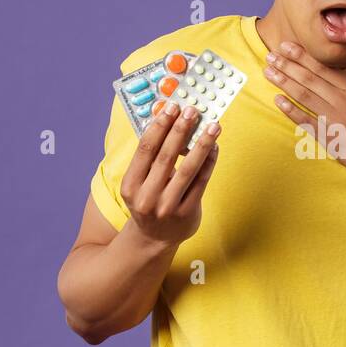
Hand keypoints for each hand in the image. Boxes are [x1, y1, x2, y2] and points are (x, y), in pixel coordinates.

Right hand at [119, 102, 220, 245]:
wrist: (154, 238)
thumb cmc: (149, 199)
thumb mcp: (140, 181)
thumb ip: (151, 157)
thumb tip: (168, 121)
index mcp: (130, 186)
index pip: (145, 150)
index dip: (159, 127)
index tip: (171, 107)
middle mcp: (147, 197)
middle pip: (166, 157)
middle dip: (181, 130)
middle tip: (192, 110)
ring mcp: (168, 207)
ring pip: (188, 169)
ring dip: (202, 144)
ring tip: (213, 126)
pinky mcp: (187, 213)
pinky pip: (201, 182)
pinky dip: (209, 163)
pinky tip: (215, 147)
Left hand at [264, 40, 345, 184]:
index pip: (324, 68)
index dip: (303, 57)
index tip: (287, 46)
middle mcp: (343, 101)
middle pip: (310, 79)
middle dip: (288, 65)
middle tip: (270, 55)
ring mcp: (336, 121)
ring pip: (305, 97)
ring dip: (285, 83)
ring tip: (269, 71)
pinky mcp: (332, 140)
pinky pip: (307, 123)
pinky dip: (291, 112)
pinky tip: (278, 101)